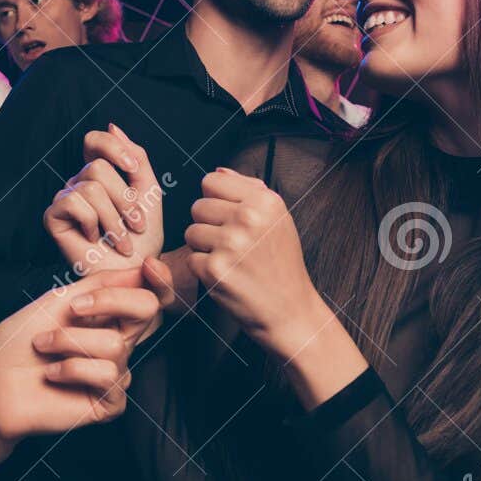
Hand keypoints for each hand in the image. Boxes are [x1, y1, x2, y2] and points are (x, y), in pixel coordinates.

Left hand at [0, 268, 162, 448]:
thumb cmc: (18, 343)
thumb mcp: (57, 302)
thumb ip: (98, 285)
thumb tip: (139, 269)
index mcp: (108, 317)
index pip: (147, 295)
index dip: (158, 279)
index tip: (149, 265)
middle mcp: (117, 344)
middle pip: (147, 310)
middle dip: (110, 300)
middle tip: (74, 307)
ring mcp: (115, 374)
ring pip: (115, 345)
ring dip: (68, 341)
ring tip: (43, 347)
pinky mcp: (109, 403)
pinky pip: (106, 375)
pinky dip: (70, 369)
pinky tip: (51, 375)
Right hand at [43, 124, 163, 274]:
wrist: (135, 272)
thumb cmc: (142, 238)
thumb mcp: (149, 192)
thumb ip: (136, 157)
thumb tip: (112, 125)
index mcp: (99, 175)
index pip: (94, 142)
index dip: (112, 147)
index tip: (133, 169)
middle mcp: (78, 183)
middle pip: (97, 167)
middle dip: (124, 198)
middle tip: (135, 225)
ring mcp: (64, 200)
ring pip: (90, 186)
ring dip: (114, 218)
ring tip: (122, 240)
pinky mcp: (53, 218)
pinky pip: (74, 203)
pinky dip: (93, 223)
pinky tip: (95, 240)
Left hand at [184, 167, 328, 358]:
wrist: (290, 310)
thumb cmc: (280, 263)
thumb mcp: (276, 219)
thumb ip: (247, 190)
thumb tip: (218, 170)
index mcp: (264, 200)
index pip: (211, 181)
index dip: (215, 200)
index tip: (230, 217)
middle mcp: (248, 218)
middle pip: (197, 206)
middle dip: (208, 224)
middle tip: (233, 244)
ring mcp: (230, 244)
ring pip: (191, 232)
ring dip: (204, 247)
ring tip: (231, 259)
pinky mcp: (214, 269)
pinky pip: (190, 258)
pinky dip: (203, 269)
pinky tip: (227, 275)